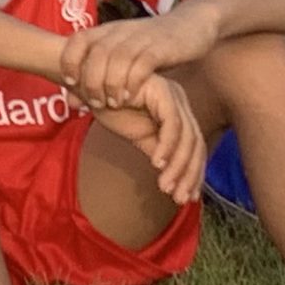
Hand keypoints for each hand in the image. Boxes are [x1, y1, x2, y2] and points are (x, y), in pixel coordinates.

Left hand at [58, 5, 219, 110]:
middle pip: (97, 52)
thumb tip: (71, 102)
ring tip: (112, 103)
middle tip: (95, 102)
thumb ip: (97, 76)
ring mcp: (142, 38)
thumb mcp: (122, 56)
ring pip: (118, 58)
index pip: (79, 39)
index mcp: (108, 31)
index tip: (69, 81)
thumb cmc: (151, 47)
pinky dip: (134, 81)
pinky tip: (132, 96)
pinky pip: (143, 63)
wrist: (192, 24)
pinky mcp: (162, 47)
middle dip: (91, 79)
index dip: (69, 59)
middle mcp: (122, 32)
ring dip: (111, 83)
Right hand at [90, 76, 206, 205]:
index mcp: (177, 111)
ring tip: (165, 186)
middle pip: (196, 143)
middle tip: (179, 198)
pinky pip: (171, 123)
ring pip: (186, 136)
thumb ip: (157, 151)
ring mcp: (173, 94)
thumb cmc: (111, 107)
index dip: (193, 174)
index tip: (185, 197)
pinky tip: (156, 164)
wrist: (88, 86)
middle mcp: (180, 101)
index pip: (194, 146)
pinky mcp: (162, 90)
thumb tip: (173, 180)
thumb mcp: (138, 136)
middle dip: (189, 174)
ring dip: (178, 165)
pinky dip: (167, 146)